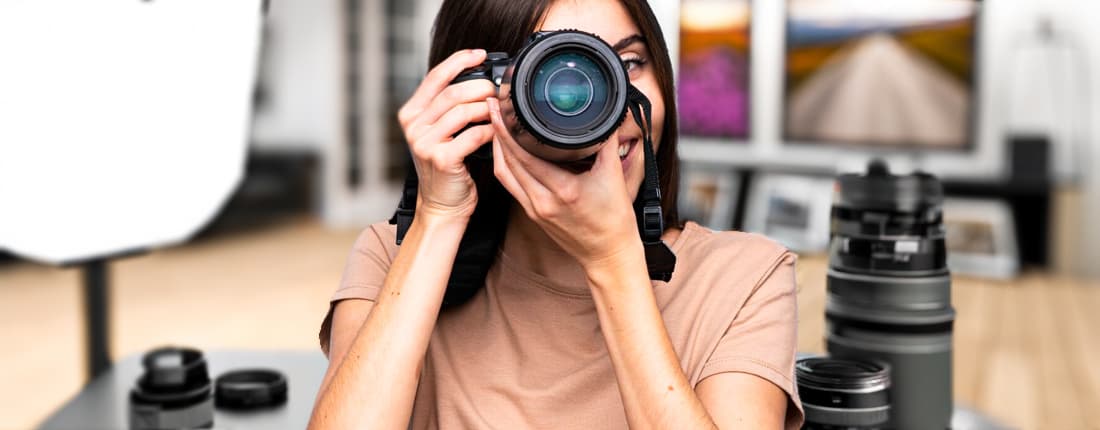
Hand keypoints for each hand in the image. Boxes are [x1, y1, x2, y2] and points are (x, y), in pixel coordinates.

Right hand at [398, 49, 496, 220]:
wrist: (443, 205)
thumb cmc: (448, 167)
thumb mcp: (440, 132)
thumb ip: (449, 108)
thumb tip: (480, 80)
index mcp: (412, 114)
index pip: (435, 77)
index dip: (459, 61)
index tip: (479, 54)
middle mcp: (413, 126)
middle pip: (453, 92)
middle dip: (481, 87)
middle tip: (497, 91)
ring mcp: (424, 143)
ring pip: (464, 111)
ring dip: (487, 109)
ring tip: (498, 112)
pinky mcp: (441, 159)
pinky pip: (473, 135)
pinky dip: (490, 131)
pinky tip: (497, 133)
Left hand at [487, 97, 642, 269]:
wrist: (608, 255)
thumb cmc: (614, 222)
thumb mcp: (614, 176)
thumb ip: (607, 143)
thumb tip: (608, 117)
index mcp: (563, 191)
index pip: (524, 155)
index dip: (507, 129)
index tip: (500, 106)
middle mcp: (542, 201)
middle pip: (507, 161)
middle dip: (496, 131)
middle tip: (492, 106)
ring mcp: (534, 209)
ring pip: (504, 174)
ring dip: (497, 148)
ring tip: (495, 123)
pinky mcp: (532, 214)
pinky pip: (511, 184)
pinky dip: (505, 164)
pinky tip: (506, 150)